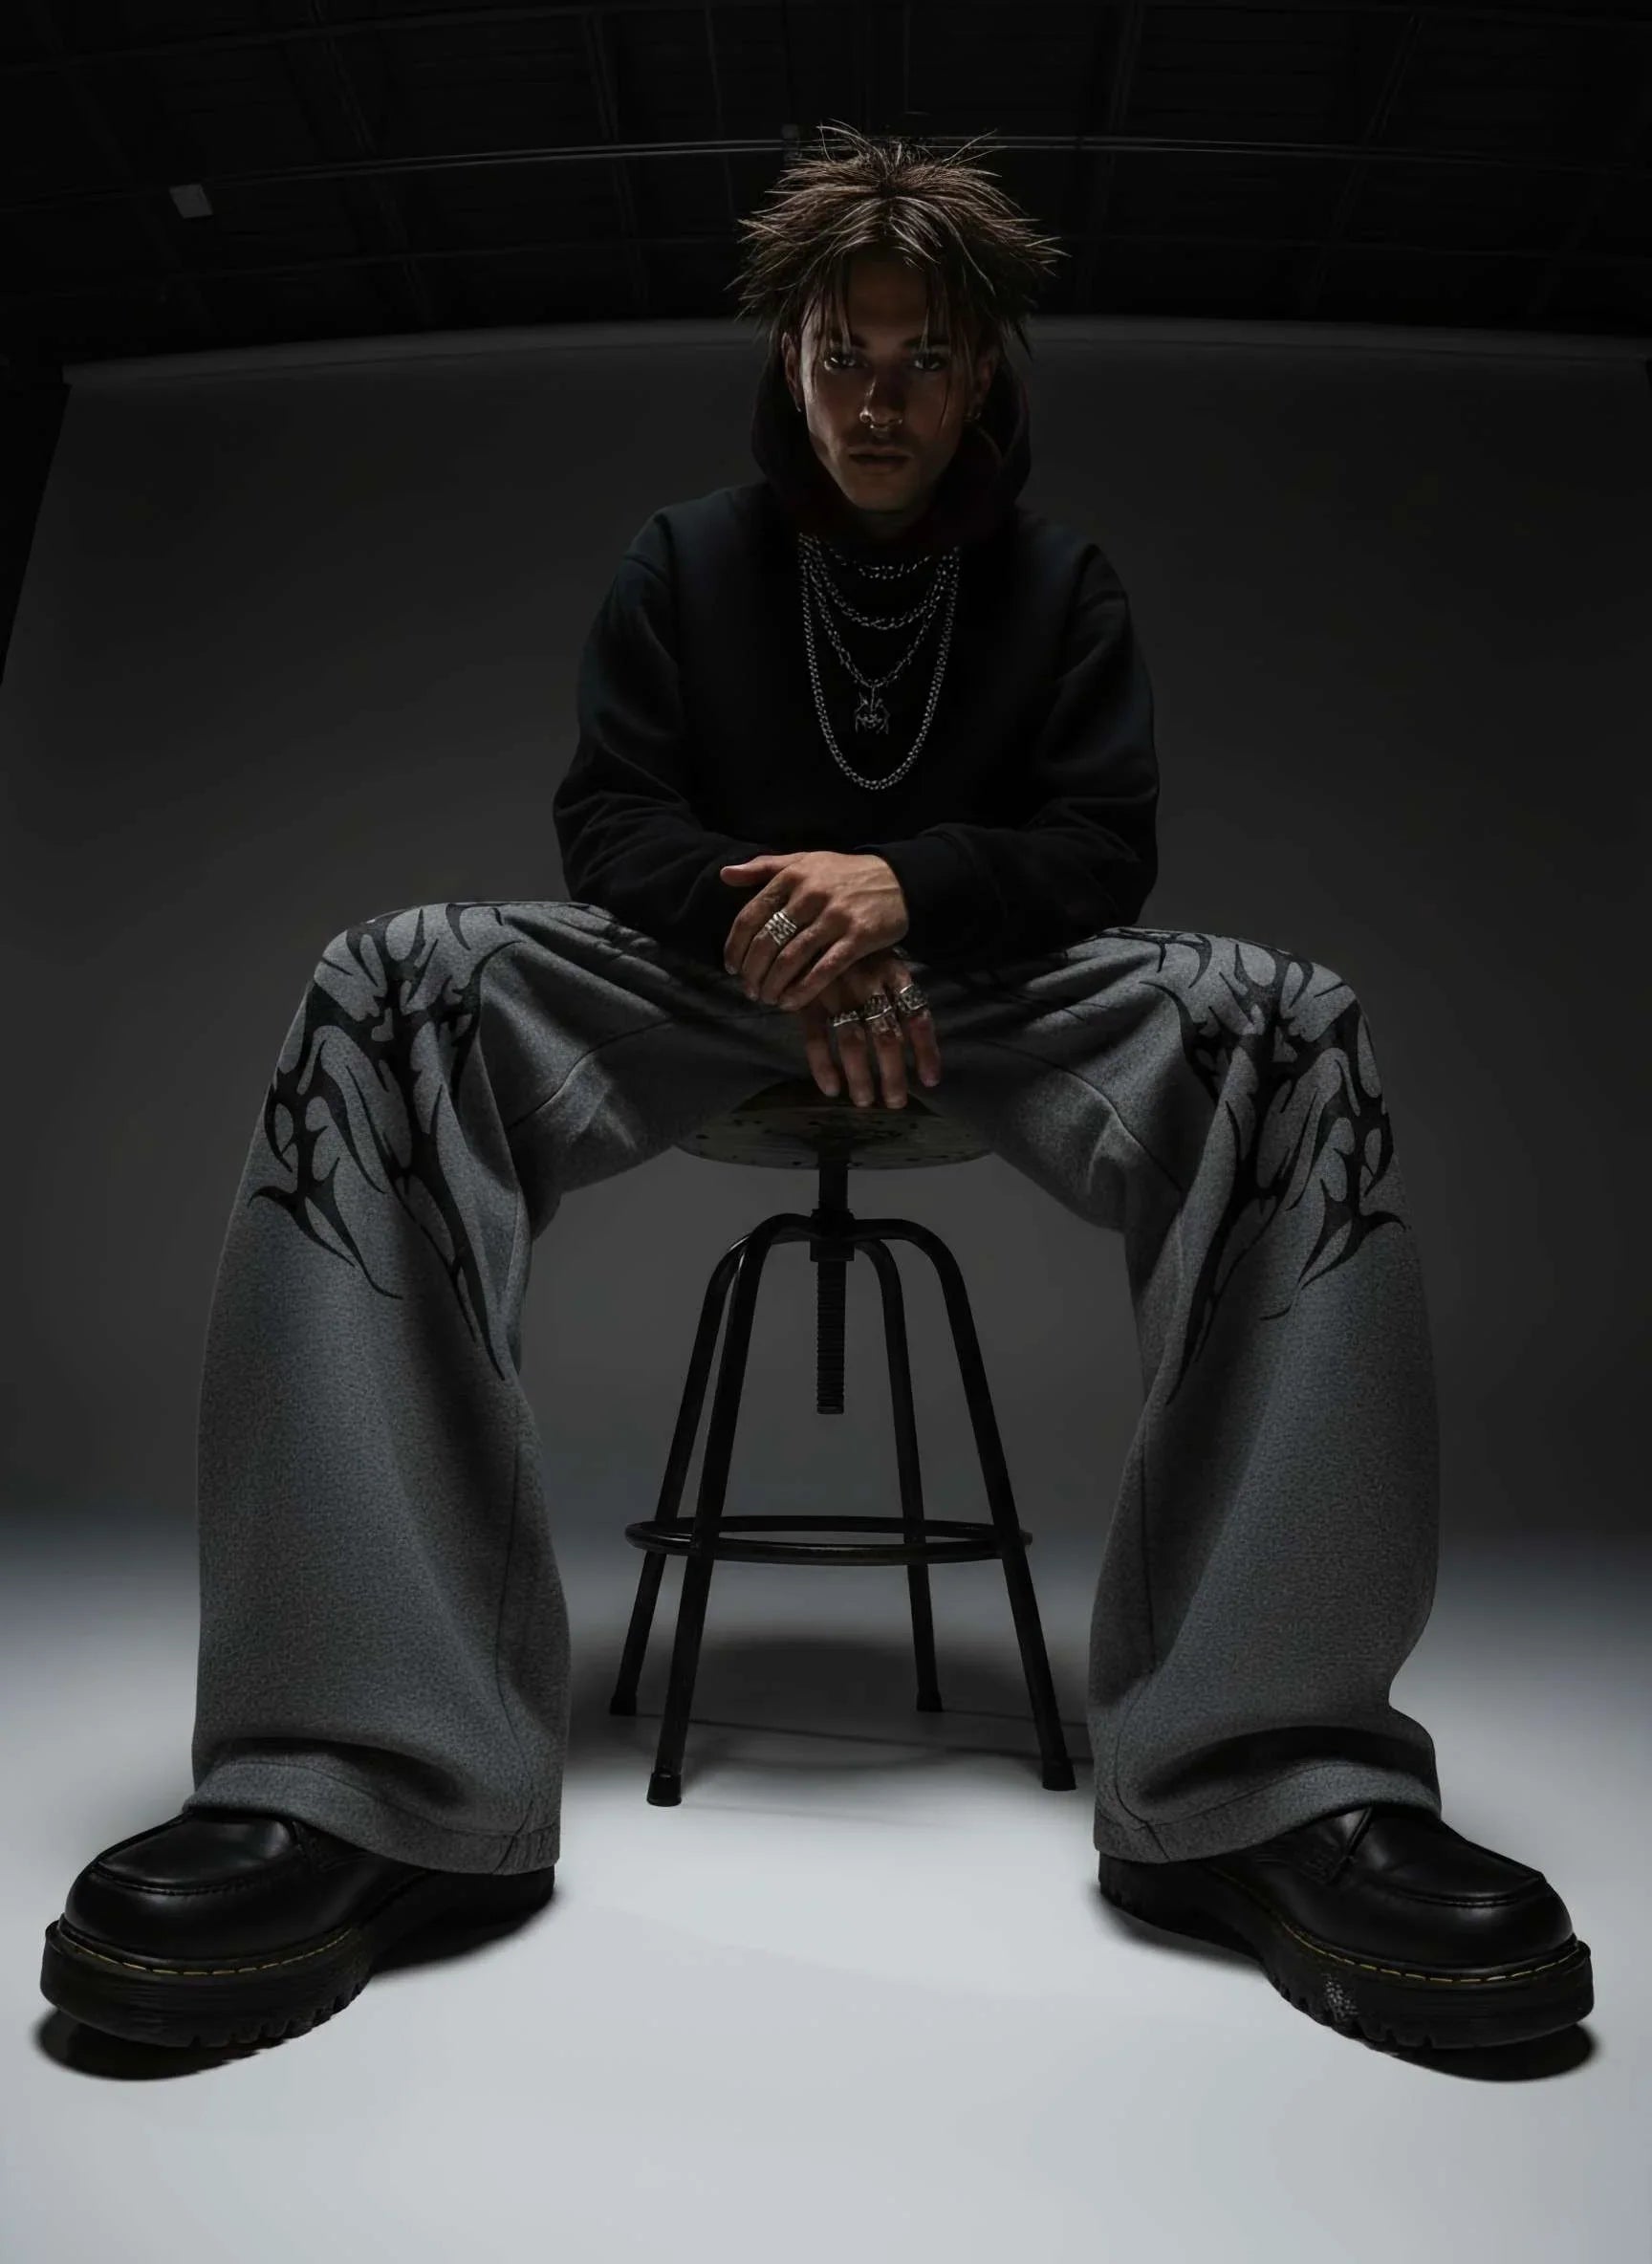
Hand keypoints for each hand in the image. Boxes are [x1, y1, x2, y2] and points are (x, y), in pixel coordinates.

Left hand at [719, 850, 907, 1007]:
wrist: (899, 879)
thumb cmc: (845, 873)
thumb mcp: (804, 861)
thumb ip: (764, 867)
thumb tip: (724, 875)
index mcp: (792, 876)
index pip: (750, 917)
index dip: (735, 947)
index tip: (731, 968)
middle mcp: (810, 895)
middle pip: (767, 942)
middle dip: (753, 972)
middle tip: (749, 990)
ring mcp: (835, 917)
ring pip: (791, 959)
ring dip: (773, 984)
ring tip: (767, 998)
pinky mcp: (858, 938)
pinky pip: (823, 970)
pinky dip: (802, 990)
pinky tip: (789, 1002)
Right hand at [795, 949, 941, 1109]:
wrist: (808, 919)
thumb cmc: (854, 945)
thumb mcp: (883, 957)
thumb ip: (896, 993)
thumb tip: (911, 1040)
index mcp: (893, 972)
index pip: (917, 1015)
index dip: (926, 1051)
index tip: (930, 1081)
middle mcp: (868, 982)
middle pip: (886, 1036)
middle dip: (893, 1074)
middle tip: (895, 1103)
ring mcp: (836, 990)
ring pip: (852, 1041)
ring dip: (860, 1077)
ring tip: (864, 1102)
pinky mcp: (807, 997)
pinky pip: (816, 1037)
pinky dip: (823, 1066)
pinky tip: (831, 1088)